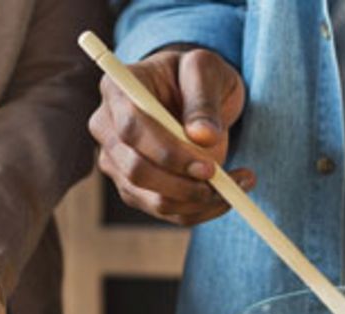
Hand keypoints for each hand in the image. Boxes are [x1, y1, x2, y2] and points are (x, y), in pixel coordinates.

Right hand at [89, 47, 252, 225]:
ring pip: (151, 200)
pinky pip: (165, 210)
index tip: (208, 166)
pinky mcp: (133, 187)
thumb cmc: (195, 74)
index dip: (167, 153)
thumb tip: (203, 137)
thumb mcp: (205, 70)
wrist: (192, 94)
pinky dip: (199, 210)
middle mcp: (107, 128)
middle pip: (135, 172)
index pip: (131, 130)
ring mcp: (116, 162)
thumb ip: (203, 99)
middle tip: (224, 181)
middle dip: (183, 185)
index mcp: (117, 90)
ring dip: (197, 202)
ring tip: (237, 185)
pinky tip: (227, 194)